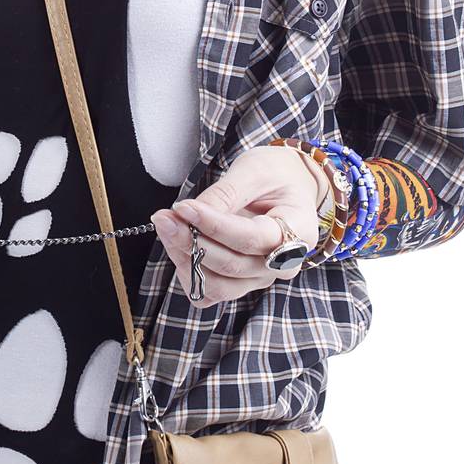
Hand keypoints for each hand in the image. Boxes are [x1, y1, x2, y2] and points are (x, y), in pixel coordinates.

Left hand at [149, 144, 325, 306]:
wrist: (287, 186)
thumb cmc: (275, 174)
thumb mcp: (254, 171)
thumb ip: (225, 193)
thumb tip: (189, 213)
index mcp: (298, 231)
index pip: (251, 239)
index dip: (214, 226)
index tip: (183, 207)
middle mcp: (283, 264)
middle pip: (232, 265)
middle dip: (192, 241)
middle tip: (164, 217)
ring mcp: (261, 277)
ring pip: (218, 285)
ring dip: (185, 258)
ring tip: (166, 226)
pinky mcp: (241, 283)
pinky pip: (210, 292)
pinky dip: (189, 273)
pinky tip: (177, 244)